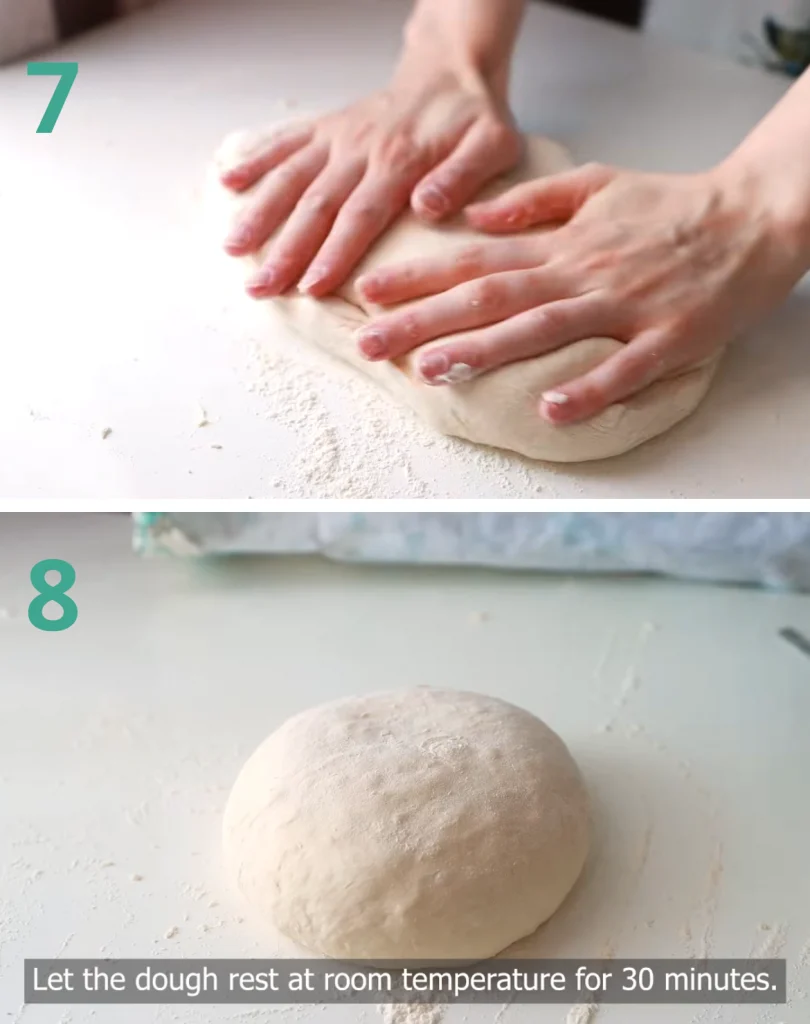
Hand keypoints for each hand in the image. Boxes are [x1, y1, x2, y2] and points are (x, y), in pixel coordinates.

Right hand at [220, 55, 520, 299]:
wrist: (453, 69)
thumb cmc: (476, 118)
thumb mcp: (493, 145)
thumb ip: (463, 176)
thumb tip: (427, 208)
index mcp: (401, 162)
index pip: (360, 215)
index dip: (333, 253)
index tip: (310, 287)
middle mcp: (361, 149)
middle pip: (316, 205)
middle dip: (286, 250)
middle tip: (261, 288)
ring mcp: (339, 138)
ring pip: (291, 177)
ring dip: (260, 213)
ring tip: (233, 249)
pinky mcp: (327, 128)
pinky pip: (286, 143)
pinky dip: (255, 160)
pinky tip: (227, 182)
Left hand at [356, 161, 804, 422]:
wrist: (754, 216)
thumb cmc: (670, 206)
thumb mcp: (596, 185)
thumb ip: (532, 203)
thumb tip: (472, 218)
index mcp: (561, 243)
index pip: (475, 259)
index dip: (419, 278)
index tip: (368, 294)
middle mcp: (582, 272)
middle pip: (491, 297)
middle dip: (424, 321)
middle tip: (369, 343)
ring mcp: (624, 305)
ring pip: (543, 328)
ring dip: (484, 349)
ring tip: (430, 369)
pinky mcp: (669, 337)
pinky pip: (625, 368)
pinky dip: (589, 389)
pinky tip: (550, 410)